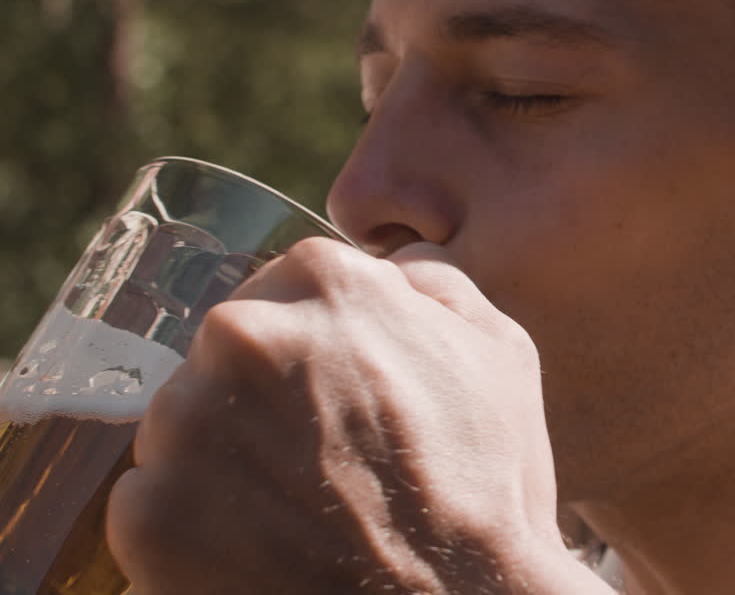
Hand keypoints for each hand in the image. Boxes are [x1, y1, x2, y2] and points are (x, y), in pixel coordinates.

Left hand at [106, 238, 610, 593]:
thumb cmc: (489, 485)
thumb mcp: (501, 352)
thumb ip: (437, 284)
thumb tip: (394, 267)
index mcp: (326, 282)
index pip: (284, 289)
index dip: (314, 350)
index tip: (334, 398)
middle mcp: (242, 336)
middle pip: (224, 354)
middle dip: (261, 400)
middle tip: (317, 462)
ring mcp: (187, 425)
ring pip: (181, 426)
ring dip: (222, 461)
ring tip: (293, 512)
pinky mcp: (148, 514)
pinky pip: (149, 504)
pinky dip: (192, 530)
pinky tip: (259, 551)